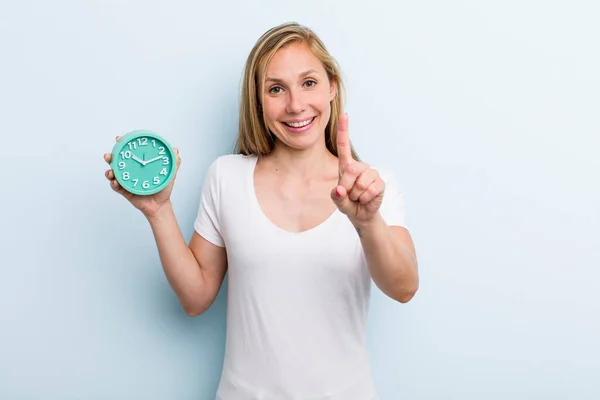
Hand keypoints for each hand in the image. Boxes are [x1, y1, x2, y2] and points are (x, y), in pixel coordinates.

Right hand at [104, 135, 181, 217]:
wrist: (160, 204)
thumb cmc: (163, 188)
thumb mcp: (170, 174)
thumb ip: (174, 162)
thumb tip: (175, 150)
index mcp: (139, 164)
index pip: (129, 152)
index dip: (123, 144)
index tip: (119, 139)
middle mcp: (131, 171)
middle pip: (117, 161)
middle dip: (111, 157)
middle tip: (109, 155)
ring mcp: (126, 181)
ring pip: (114, 173)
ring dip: (109, 171)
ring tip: (110, 171)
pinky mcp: (125, 191)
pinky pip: (116, 187)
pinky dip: (114, 184)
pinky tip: (114, 181)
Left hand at [331, 113, 384, 227]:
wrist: (362, 215)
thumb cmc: (348, 203)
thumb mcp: (338, 201)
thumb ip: (337, 196)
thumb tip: (339, 190)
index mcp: (346, 166)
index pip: (344, 146)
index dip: (344, 130)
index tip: (345, 115)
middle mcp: (359, 167)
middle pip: (351, 170)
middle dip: (347, 186)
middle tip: (349, 194)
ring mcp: (371, 174)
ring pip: (361, 183)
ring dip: (357, 195)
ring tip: (358, 197)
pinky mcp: (380, 183)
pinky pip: (371, 190)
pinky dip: (366, 199)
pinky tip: (366, 199)